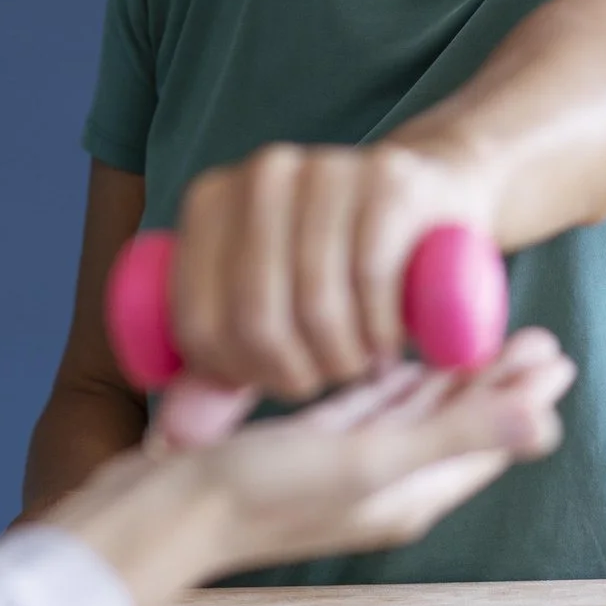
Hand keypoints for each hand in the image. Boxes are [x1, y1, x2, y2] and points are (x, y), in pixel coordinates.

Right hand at [46, 328, 573, 605]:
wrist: (157, 515)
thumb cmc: (256, 495)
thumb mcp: (364, 460)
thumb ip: (451, 435)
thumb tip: (545, 425)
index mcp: (408, 493)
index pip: (485, 439)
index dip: (522, 397)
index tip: (555, 352)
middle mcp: (381, 483)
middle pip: (456, 422)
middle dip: (494, 381)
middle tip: (533, 333)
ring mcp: (340, 466)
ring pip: (410, 412)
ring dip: (445, 375)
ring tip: (473, 335)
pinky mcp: (302, 446)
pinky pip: (361, 407)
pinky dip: (387, 380)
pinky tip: (392, 355)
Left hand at [169, 142, 499, 400]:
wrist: (431, 201)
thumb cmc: (340, 267)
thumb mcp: (272, 309)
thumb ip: (222, 366)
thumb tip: (173, 436)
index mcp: (210, 201)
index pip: (200, 323)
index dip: (238, 376)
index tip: (276, 382)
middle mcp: (261, 174)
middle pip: (256, 318)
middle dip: (295, 372)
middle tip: (325, 377)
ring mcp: (325, 168)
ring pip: (316, 303)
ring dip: (342, 358)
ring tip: (359, 362)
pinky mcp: (388, 180)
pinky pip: (371, 277)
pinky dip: (379, 330)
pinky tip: (386, 344)